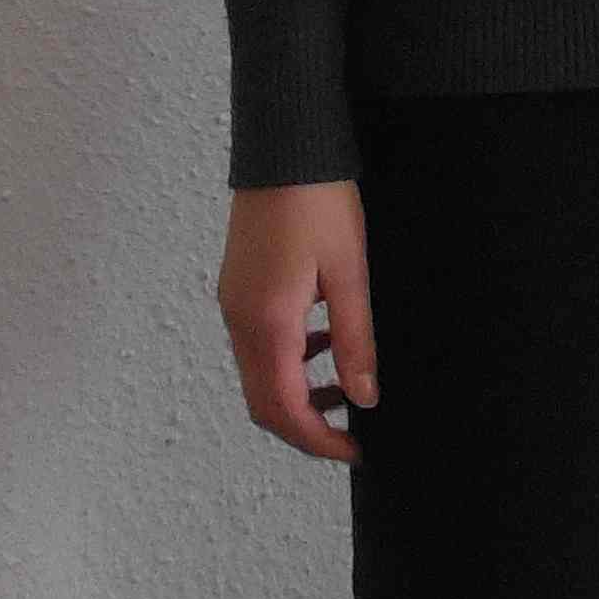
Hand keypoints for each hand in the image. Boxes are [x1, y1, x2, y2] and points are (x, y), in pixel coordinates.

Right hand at [218, 181, 375, 465]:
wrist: (285, 147)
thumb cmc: (317, 201)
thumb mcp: (350, 273)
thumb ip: (355, 341)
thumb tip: (364, 396)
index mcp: (267, 323)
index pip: (284, 410)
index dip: (319, 441)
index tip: (355, 451)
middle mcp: (240, 320)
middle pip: (264, 404)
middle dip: (306, 428)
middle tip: (350, 434)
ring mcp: (234, 304)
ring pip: (259, 376)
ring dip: (297, 394)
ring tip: (344, 388)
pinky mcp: (239, 289)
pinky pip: (258, 345)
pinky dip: (289, 361)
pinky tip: (323, 340)